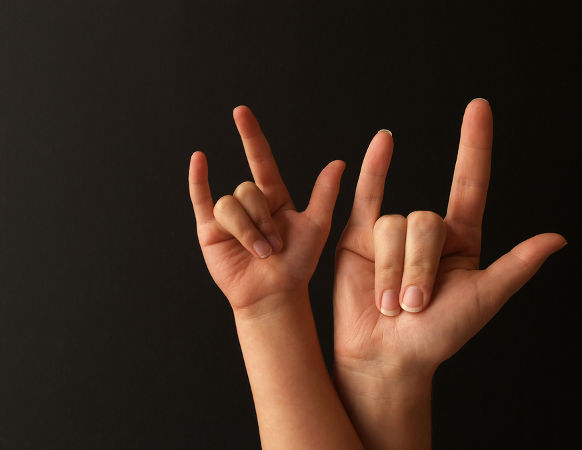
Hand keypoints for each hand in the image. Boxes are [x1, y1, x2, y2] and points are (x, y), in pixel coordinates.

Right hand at [188, 105, 344, 313]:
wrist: (274, 294)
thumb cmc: (297, 264)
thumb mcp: (317, 227)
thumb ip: (325, 194)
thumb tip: (338, 162)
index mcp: (274, 197)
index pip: (260, 160)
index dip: (251, 135)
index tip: (241, 112)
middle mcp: (250, 203)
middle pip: (248, 189)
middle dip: (262, 219)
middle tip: (274, 246)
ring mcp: (228, 216)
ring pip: (230, 204)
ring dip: (247, 230)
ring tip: (259, 253)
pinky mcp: (209, 230)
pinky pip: (201, 199)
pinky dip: (198, 180)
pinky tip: (199, 160)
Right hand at [332, 99, 565, 449]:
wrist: (387, 355)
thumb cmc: (436, 336)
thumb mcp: (483, 301)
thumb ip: (515, 267)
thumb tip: (557, 239)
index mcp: (461, 241)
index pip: (469, 182)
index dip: (475, 145)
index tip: (478, 108)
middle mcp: (426, 232)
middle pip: (425, 219)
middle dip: (420, 267)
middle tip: (414, 305)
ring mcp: (391, 233)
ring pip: (393, 225)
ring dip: (393, 270)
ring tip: (391, 303)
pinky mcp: (358, 236)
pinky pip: (365, 196)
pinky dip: (373, 169)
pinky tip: (383, 143)